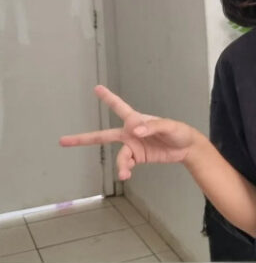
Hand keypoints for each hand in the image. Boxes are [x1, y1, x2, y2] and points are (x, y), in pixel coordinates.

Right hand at [59, 85, 198, 181]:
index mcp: (136, 120)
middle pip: (103, 135)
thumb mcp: (169, 126)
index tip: (96, 88)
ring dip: (121, 164)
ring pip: (119, 156)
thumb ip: (152, 126)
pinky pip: (126, 164)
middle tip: (63, 141)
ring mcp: (133, 146)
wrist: (186, 148)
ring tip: (124, 173)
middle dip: (83, 138)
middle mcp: (130, 132)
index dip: (108, 98)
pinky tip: (127, 174)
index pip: (119, 107)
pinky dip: (125, 169)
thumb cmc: (179, 132)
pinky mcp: (137, 157)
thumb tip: (134, 130)